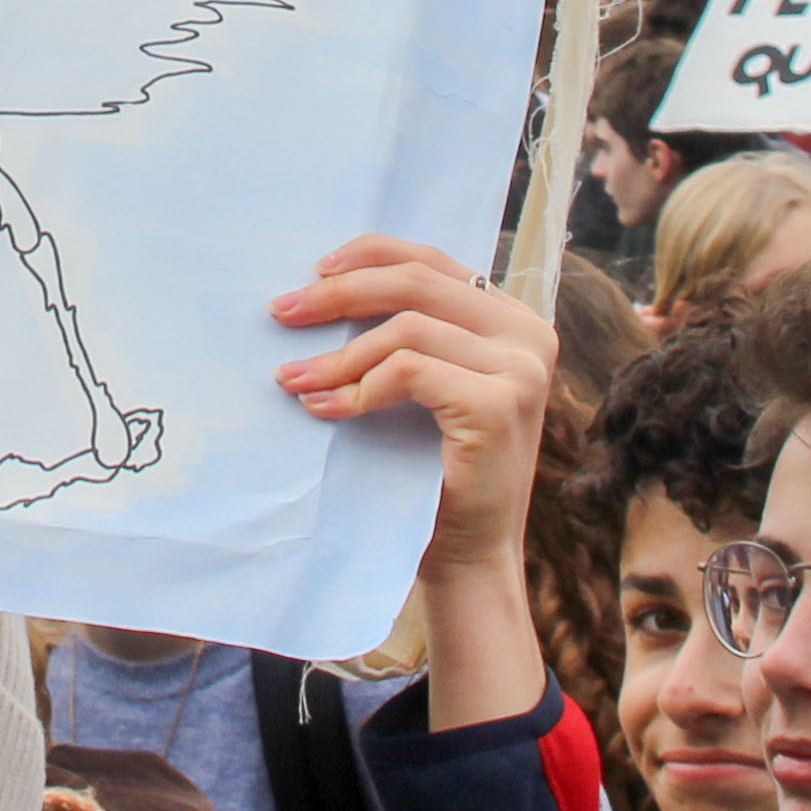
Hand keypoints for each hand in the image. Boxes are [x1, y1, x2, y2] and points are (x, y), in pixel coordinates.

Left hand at [272, 236, 555, 729]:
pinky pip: (409, 371)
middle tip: (282, 311)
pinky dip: (359, 386)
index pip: (435, 261)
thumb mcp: (426, 390)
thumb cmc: (434, 473)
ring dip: (338, 354)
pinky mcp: (498, 404)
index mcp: (513, 321)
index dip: (371, 254)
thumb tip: (322, 286)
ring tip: (293, 378)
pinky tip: (325, 407)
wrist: (467, 556)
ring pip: (407, 327)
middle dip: (339, 294)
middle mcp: (528, 336)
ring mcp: (520, 369)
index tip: (316, 269)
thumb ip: (409, 335)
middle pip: (416, 283)